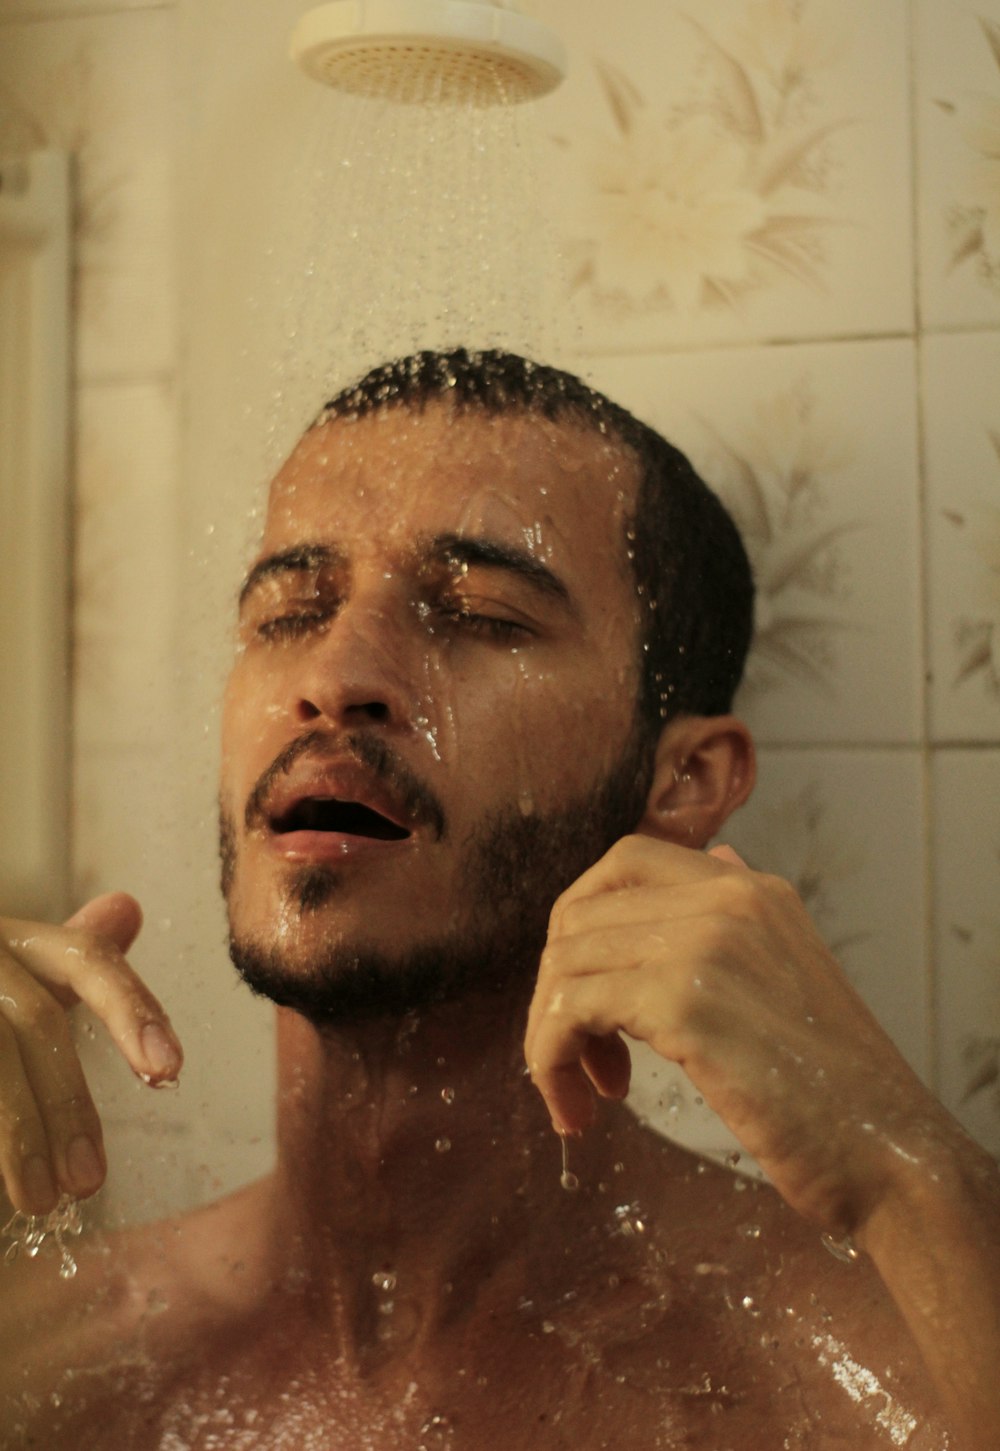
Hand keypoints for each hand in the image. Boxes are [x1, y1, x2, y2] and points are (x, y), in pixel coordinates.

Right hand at [0, 893, 182, 1215]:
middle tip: (91, 1182)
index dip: (132, 1010)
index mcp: (12, 936)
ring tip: (42, 1200)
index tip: (169, 1071)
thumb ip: (68, 957)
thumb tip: (128, 909)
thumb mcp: (10, 970)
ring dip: (17, 1135)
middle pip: (34, 1022)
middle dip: (68, 1104)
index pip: (85, 961)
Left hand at [524, 836, 945, 1237]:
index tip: (585, 993)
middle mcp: (727, 896)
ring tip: (583, 1096)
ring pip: (566, 963)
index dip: (580, 923)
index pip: (625, 863)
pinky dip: (550, 1059)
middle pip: (581, 915)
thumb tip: (713, 861)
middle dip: (557, 990)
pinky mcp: (684, 1001)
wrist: (890, 1154)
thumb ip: (737, 923)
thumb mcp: (789, 976)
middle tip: (580, 1060)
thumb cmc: (834, 1088)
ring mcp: (705, 942)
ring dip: (550, 1036)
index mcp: (749, 889)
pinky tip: (582, 1108)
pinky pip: (569, 1011)